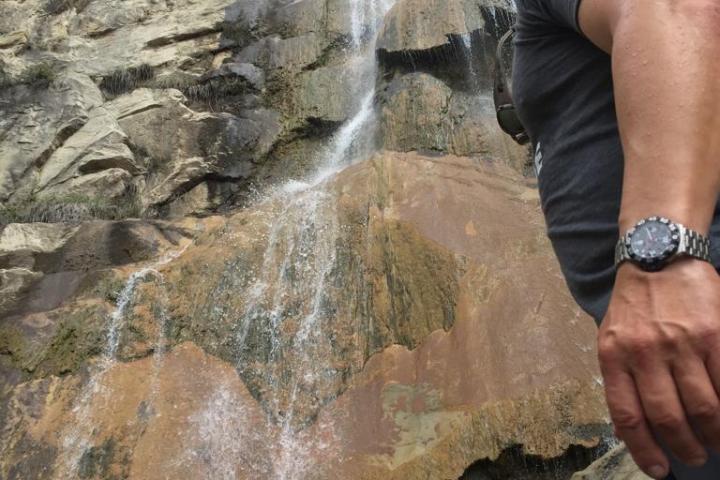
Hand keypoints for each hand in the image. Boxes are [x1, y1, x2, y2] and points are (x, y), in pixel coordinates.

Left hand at [599, 259, 719, 478]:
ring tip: (716, 443)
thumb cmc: (633, 305)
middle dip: (684, 448)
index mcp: (614, 356)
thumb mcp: (610, 338)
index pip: (628, 416)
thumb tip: (628, 429)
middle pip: (668, 417)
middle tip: (695, 457)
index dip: (644, 450)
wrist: (657, 257)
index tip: (659, 470)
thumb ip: (619, 379)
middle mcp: (644, 352)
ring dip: (713, 435)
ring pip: (703, 407)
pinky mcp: (713, 334)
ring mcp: (680, 343)